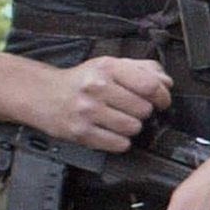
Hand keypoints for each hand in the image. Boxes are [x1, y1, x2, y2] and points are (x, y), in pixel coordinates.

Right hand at [29, 56, 171, 152]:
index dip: (162, 96)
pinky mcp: (80, 132)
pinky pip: (118, 144)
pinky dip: (120, 141)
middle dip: (144, 112)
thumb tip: (167, 83)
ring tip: (119, 119)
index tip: (161, 101)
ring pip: (133, 128)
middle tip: (132, 109)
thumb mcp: (111, 65)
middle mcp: (97, 88)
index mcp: (108, 68)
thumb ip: (143, 69)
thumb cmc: (82, 80)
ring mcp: (87, 111)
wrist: (43, 94)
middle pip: (144, 109)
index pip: (150, 86)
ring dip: (132, 127)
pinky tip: (111, 131)